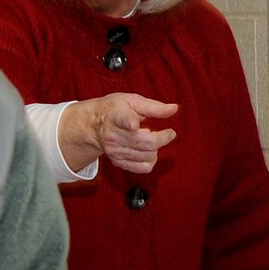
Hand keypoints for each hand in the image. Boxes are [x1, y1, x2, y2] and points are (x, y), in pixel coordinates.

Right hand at [62, 93, 177, 174]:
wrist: (95, 123)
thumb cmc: (115, 109)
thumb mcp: (133, 101)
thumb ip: (154, 106)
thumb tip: (173, 109)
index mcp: (117, 116)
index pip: (123, 121)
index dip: (130, 123)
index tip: (134, 124)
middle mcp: (114, 136)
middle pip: (146, 142)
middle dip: (163, 138)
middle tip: (167, 132)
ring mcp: (115, 151)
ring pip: (148, 156)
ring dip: (156, 149)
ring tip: (151, 138)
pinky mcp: (118, 162)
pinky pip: (143, 168)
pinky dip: (151, 160)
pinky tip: (148, 151)